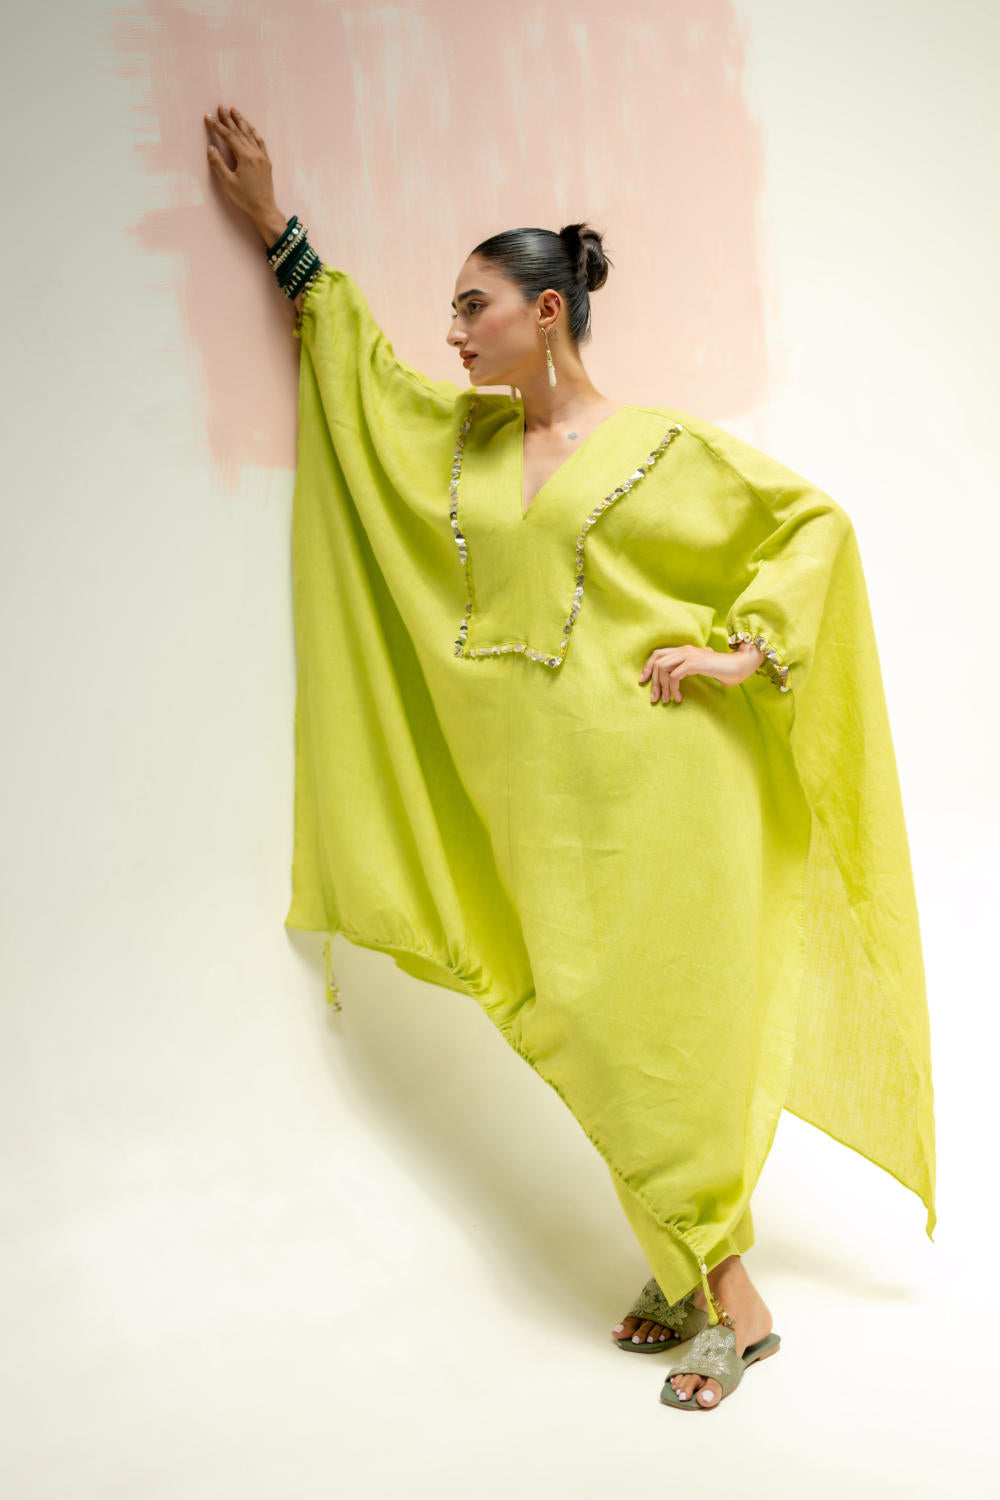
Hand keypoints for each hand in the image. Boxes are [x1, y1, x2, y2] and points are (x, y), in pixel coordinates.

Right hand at [204, 104, 277, 222]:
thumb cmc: (245, 198)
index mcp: (245, 157)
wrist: (264, 209)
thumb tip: (210, 148)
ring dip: (241, 121)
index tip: (208, 116)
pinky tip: (250, 127)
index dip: (217, 126)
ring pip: (251, 134)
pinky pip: (260, 141)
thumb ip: (218, 164)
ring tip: (234, 111)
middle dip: (229, 119)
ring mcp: (262, 156)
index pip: (228, 137)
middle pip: (239, 132)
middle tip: (221, 106)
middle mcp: (255, 153)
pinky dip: (254, 132)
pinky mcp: (266, 161)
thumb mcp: (228, 182)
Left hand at [638, 642, 763, 703]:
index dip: (647, 667)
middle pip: (657, 662)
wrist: (738, 666)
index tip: (643, 681)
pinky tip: (679, 697)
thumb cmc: (721, 670)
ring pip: (663, 669)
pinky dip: (673, 688)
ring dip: (662, 687)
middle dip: (653, 682)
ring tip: (667, 700)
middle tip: (655, 698)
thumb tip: (672, 680)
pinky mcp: (694, 663)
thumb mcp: (699, 668)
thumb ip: (687, 668)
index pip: (657, 654)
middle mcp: (684, 649)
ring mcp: (689, 654)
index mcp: (683, 649)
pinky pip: (674, 675)